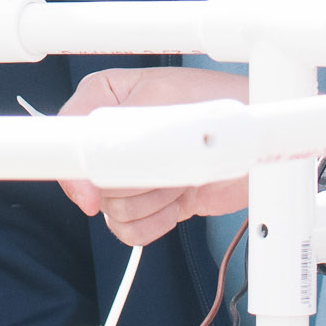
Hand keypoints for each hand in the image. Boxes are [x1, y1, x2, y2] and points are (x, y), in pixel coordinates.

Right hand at [58, 66, 250, 246]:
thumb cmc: (224, 102)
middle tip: (169, 162)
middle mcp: (113, 136)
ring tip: (181, 174)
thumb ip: (118, 130)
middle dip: (135, 179)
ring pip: (110, 207)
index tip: (92, 191)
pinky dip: (155, 222)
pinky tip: (177, 202)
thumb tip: (92, 169)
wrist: (259, 138)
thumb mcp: (165, 101)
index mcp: (108, 96)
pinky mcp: (149, 201)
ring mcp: (130, 171)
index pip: (66, 136)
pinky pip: (127, 229)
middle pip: (92, 180)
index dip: (77, 168)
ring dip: (152, 199)